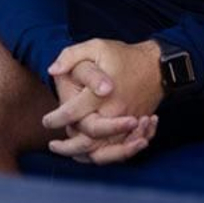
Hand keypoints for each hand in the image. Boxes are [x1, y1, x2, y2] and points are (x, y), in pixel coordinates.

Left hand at [43, 39, 164, 163]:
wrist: (157, 66)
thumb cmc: (123, 56)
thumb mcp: (96, 46)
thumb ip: (71, 56)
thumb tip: (52, 70)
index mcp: (101, 94)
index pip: (73, 113)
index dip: (56, 119)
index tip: (46, 121)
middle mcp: (114, 112)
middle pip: (88, 139)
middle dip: (68, 147)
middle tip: (53, 146)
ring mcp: (127, 124)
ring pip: (104, 150)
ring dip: (84, 155)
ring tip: (69, 153)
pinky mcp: (135, 130)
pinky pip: (119, 150)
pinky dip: (104, 156)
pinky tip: (90, 153)